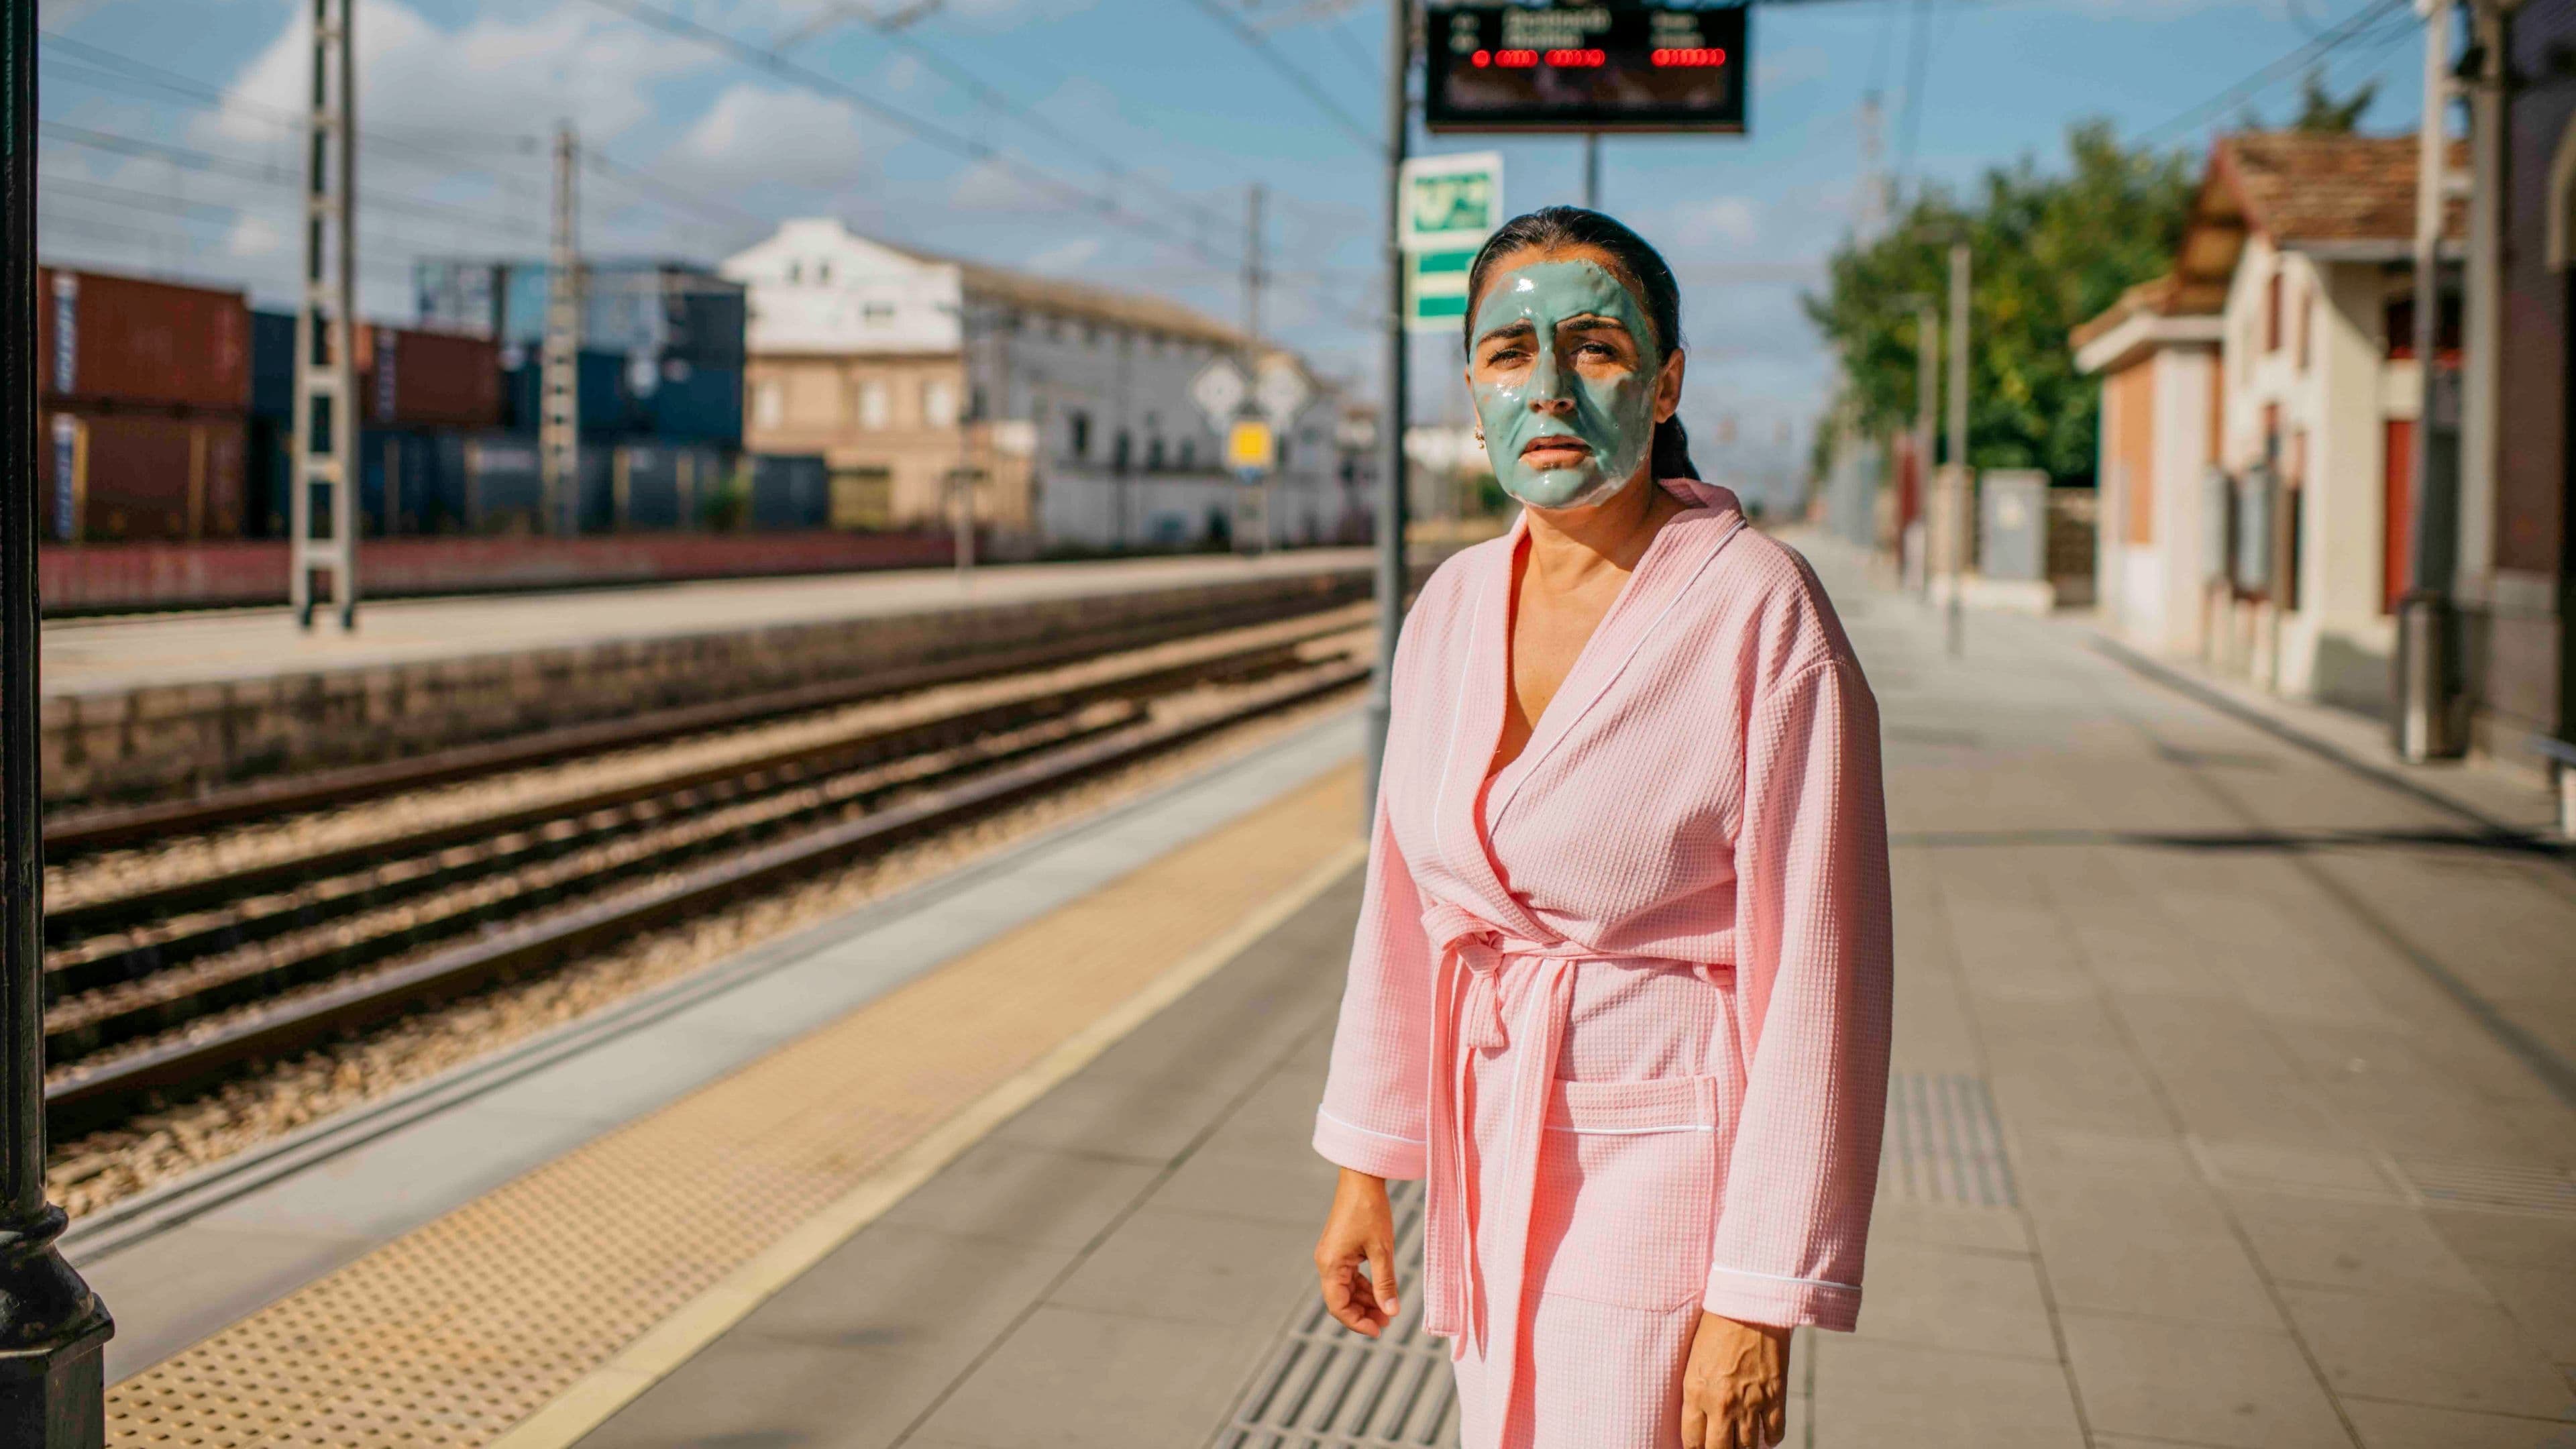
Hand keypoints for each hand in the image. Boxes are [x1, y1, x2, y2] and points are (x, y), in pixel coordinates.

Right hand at [1313, 1168, 1399, 1336]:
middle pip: (1341, 1300)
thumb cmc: (1370, 1210)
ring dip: (1365, 1301)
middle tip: (1387, 1322)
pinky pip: (1349, 1276)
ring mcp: (1332, 1256)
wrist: (1362, 1178)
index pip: (1338, 1306)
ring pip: (1346, 1289)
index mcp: (1331, 1264)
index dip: (1357, 1322)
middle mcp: (1326, 1262)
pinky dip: (1364, 1286)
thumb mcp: (1382, 1249)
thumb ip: (1385, 1283)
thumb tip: (1391, 1312)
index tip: (1379, 1330)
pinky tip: (1381, 1292)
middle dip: (1363, 1313)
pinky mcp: (1340, 1249)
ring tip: (1387, 1310)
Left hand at [1680, 1311, 1789, 1448]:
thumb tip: (1701, 1419)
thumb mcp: (1694, 1361)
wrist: (1750, 1305)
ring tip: (1742, 1443)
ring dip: (1745, 1448)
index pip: (1692, 1441)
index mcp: (1696, 1392)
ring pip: (1748, 1448)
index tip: (1700, 1448)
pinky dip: (1770, 1438)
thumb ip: (1696, 1392)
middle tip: (1721, 1447)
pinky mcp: (1775, 1396)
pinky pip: (1775, 1434)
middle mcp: (1722, 1404)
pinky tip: (1765, 1435)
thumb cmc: (1716, 1327)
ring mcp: (1750, 1402)